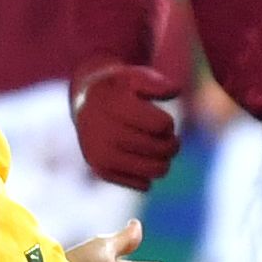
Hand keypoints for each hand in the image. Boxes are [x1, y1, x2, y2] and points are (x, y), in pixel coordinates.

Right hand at [72, 59, 180, 190]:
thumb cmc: (119, 89)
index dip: (168, 123)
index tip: (162, 120)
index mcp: (112, 105)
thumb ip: (156, 82)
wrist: (86, 103)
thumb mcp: (135, 76)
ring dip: (165, 160)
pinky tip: (142, 159)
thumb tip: (174, 90)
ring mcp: (99, 154)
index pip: (160, 126)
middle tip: (167, 137)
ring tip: (160, 149)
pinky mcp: (101, 171)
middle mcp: (101, 131)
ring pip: (156, 170)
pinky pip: (143, 184)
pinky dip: (148, 173)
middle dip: (172, 143)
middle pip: (161, 149)